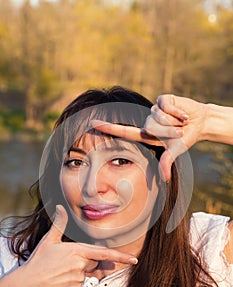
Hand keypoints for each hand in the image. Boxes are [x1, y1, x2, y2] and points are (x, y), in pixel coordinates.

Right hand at [21, 205, 137, 286]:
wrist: (27, 283)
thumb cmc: (39, 260)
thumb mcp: (49, 239)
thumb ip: (59, 223)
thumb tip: (59, 207)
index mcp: (77, 250)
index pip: (103, 253)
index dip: (120, 256)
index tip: (133, 259)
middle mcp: (80, 265)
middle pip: (93, 262)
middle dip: (85, 261)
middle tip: (66, 261)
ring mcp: (77, 279)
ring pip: (86, 274)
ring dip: (78, 272)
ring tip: (61, 270)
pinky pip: (80, 284)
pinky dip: (73, 282)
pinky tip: (61, 279)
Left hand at [91, 95, 207, 180]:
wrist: (200, 123)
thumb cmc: (184, 138)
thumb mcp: (175, 150)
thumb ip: (167, 161)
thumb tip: (165, 178)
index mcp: (146, 134)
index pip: (124, 131)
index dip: (108, 128)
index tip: (93, 123)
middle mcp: (147, 121)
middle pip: (150, 128)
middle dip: (168, 132)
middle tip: (179, 132)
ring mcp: (154, 109)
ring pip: (159, 117)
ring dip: (175, 123)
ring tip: (181, 123)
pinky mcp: (162, 99)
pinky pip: (166, 107)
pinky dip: (178, 113)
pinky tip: (184, 115)